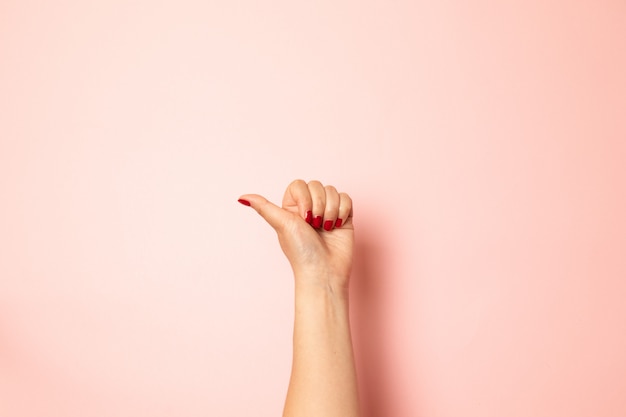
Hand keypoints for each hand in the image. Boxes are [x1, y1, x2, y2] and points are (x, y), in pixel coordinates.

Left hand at [238, 179, 353, 290]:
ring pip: (333, 191)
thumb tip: (241, 197)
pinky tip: (337, 225)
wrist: (324, 270)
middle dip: (319, 206)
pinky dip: (343, 211)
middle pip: (318, 185)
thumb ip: (264, 207)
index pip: (300, 184)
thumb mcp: (281, 225)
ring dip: (331, 210)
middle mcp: (310, 207)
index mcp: (292, 207)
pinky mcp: (343, 217)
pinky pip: (346, 198)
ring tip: (326, 228)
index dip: (304, 198)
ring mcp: (327, 211)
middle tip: (315, 225)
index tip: (303, 217)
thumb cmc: (301, 251)